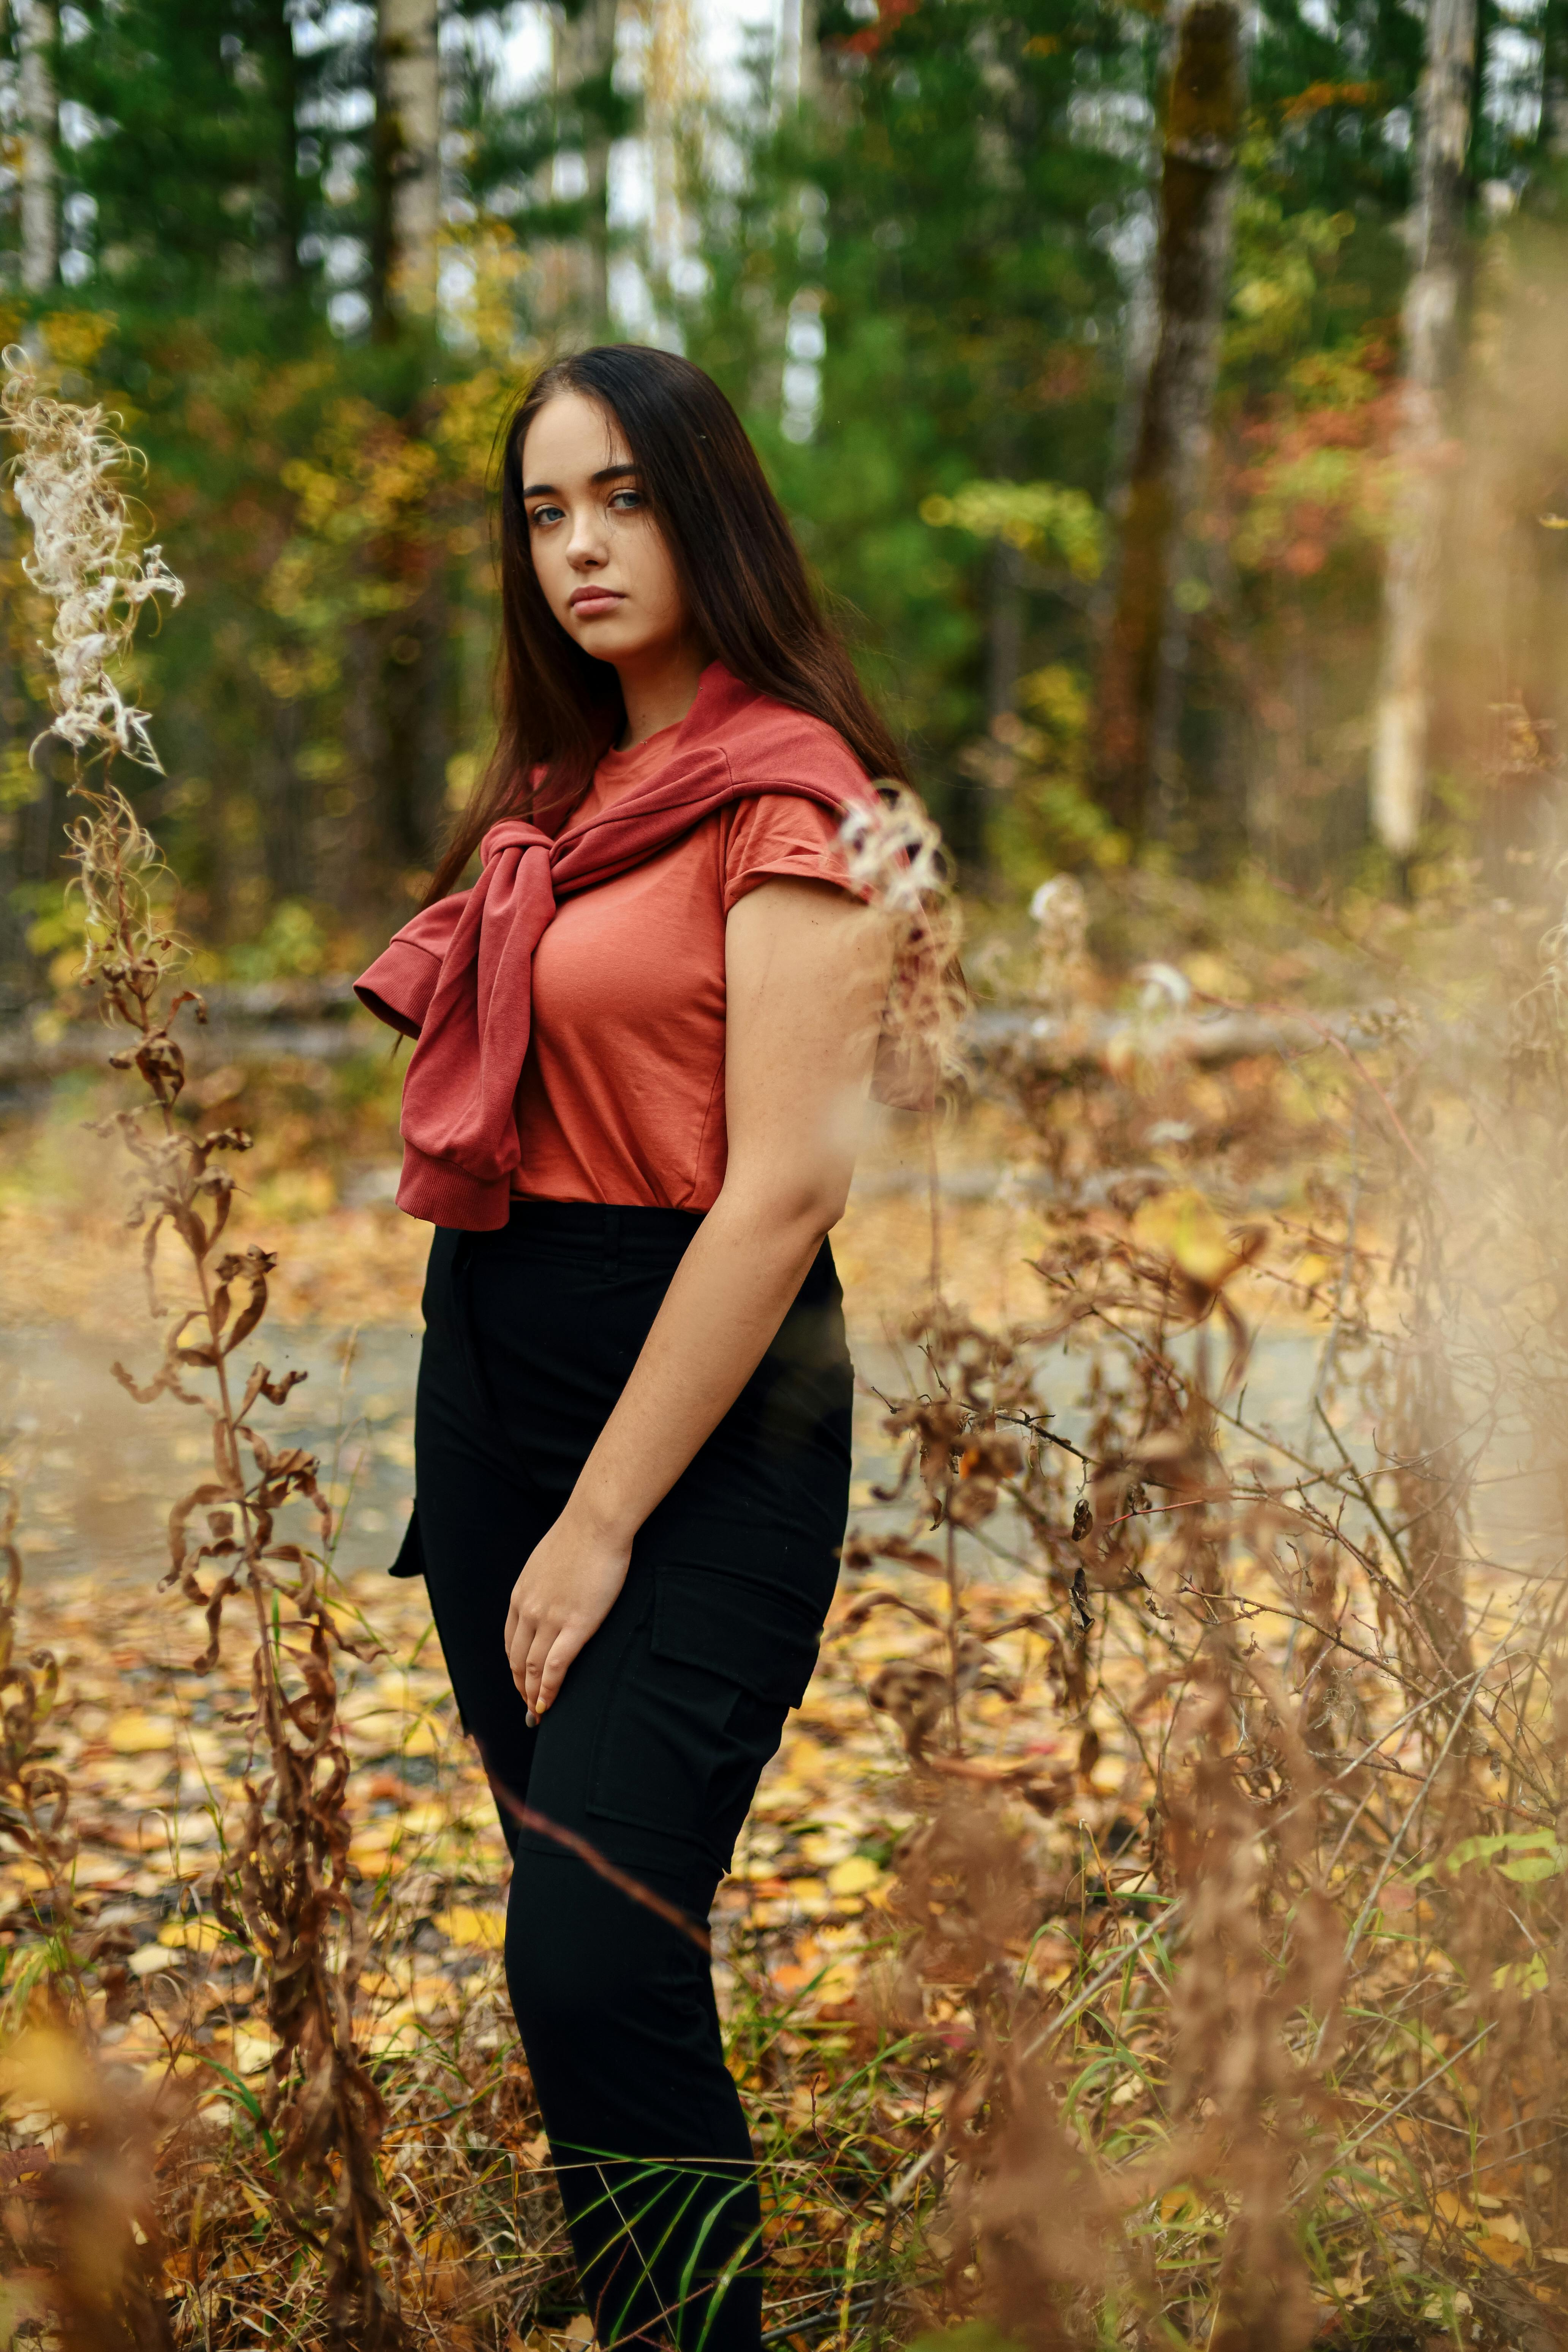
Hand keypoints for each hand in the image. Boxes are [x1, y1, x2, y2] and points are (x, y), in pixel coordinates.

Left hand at [504, 1505, 632, 1720]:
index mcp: (521, 1595)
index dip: (515, 1666)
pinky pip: (556, 1666)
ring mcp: (550, 1619)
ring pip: (533, 1667)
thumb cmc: (580, 1537)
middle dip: (521, 1686)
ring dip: (534, 1694)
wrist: (596, 1523)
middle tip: (529, 1705)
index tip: (521, 1681)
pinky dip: (549, 1689)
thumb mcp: (547, 1562)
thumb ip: (543, 1584)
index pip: (511, 1641)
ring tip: (539, 1711)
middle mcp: (528, 1611)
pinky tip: (549, 1703)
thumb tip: (551, 1594)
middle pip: (517, 1659)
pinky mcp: (575, 1625)